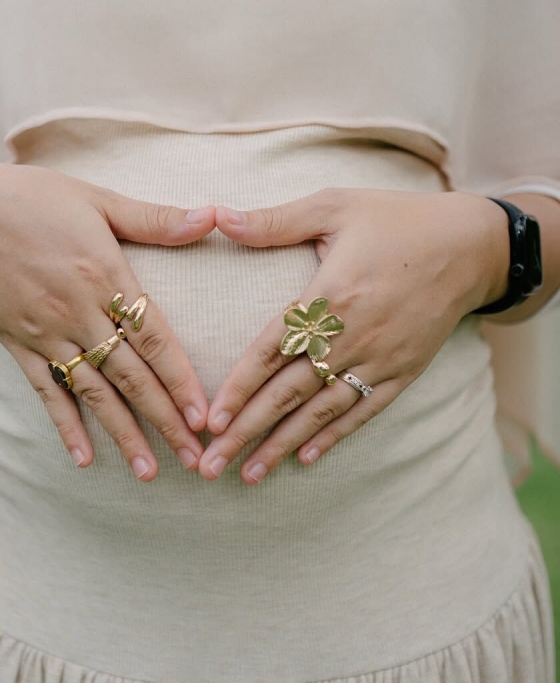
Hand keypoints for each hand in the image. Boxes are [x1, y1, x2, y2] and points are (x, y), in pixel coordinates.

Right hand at [0, 159, 215, 480]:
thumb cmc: (34, 199)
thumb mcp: (98, 200)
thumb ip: (155, 219)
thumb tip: (213, 216)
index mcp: (104, 274)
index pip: (153, 338)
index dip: (180, 379)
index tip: (205, 416)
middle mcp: (77, 311)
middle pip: (130, 375)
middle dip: (165, 420)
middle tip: (195, 458)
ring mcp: (45, 332)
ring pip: (93, 393)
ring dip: (123, 434)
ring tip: (150, 472)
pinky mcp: (17, 344)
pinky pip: (45, 391)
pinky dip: (65, 425)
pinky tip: (84, 459)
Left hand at [198, 188, 508, 483]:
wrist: (471, 245)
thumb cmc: (396, 220)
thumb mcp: (334, 206)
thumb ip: (274, 220)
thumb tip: (217, 215)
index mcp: (330, 296)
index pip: (272, 350)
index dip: (239, 387)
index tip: (210, 420)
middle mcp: (352, 336)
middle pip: (289, 392)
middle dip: (247, 431)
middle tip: (211, 465)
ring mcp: (380, 358)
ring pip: (322, 411)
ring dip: (282, 445)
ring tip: (248, 476)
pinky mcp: (404, 371)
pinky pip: (363, 410)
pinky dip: (334, 436)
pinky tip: (306, 458)